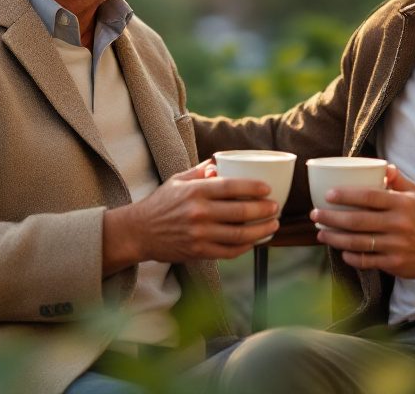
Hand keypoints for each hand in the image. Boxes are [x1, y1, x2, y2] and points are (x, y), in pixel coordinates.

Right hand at [103, 160, 278, 272]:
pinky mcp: (198, 252)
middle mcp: (198, 213)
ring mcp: (199, 234)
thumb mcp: (178, 180)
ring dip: (261, 231)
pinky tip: (254, 241)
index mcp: (195, 191)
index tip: (268, 189)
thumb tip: (221, 163)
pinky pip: (229, 252)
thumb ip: (200, 171)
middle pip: (240, 212)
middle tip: (276, 207)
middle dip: (264, 210)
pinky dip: (245, 247)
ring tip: (273, 225)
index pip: (231, 187)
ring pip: (239, 235)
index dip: (253, 188)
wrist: (139, 232)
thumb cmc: (161, 203)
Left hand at [310, 165, 414, 281]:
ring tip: (321, 234)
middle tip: (315, 215)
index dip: (346, 195)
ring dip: (335, 239)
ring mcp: (397, 246)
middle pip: (358, 221)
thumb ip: (398, 181)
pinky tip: (342, 251)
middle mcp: (399, 225)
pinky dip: (351, 256)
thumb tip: (382, 166)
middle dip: (331, 218)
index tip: (327, 195)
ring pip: (358, 243)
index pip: (369, 197)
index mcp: (402, 204)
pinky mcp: (396, 264)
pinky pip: (368, 261)